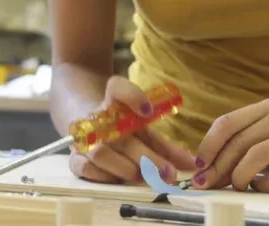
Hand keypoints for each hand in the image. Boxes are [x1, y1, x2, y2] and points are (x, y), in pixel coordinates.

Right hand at [68, 76, 196, 184]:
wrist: (88, 128)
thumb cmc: (123, 130)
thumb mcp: (145, 132)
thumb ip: (168, 149)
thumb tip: (193, 164)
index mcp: (115, 102)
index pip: (117, 88)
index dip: (132, 96)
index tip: (148, 110)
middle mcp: (98, 118)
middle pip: (119, 133)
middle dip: (147, 155)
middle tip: (169, 172)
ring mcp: (84, 138)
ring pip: (101, 152)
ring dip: (126, 167)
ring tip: (145, 177)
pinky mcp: (74, 158)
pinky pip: (84, 167)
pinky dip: (103, 176)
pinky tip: (120, 181)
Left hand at [191, 99, 268, 191]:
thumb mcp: (261, 134)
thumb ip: (236, 145)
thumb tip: (204, 170)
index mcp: (267, 108)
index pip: (229, 122)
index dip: (209, 145)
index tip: (199, 165)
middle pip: (241, 141)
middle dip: (219, 166)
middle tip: (209, 183)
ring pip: (259, 154)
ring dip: (240, 175)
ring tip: (237, 185)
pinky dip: (263, 185)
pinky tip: (259, 186)